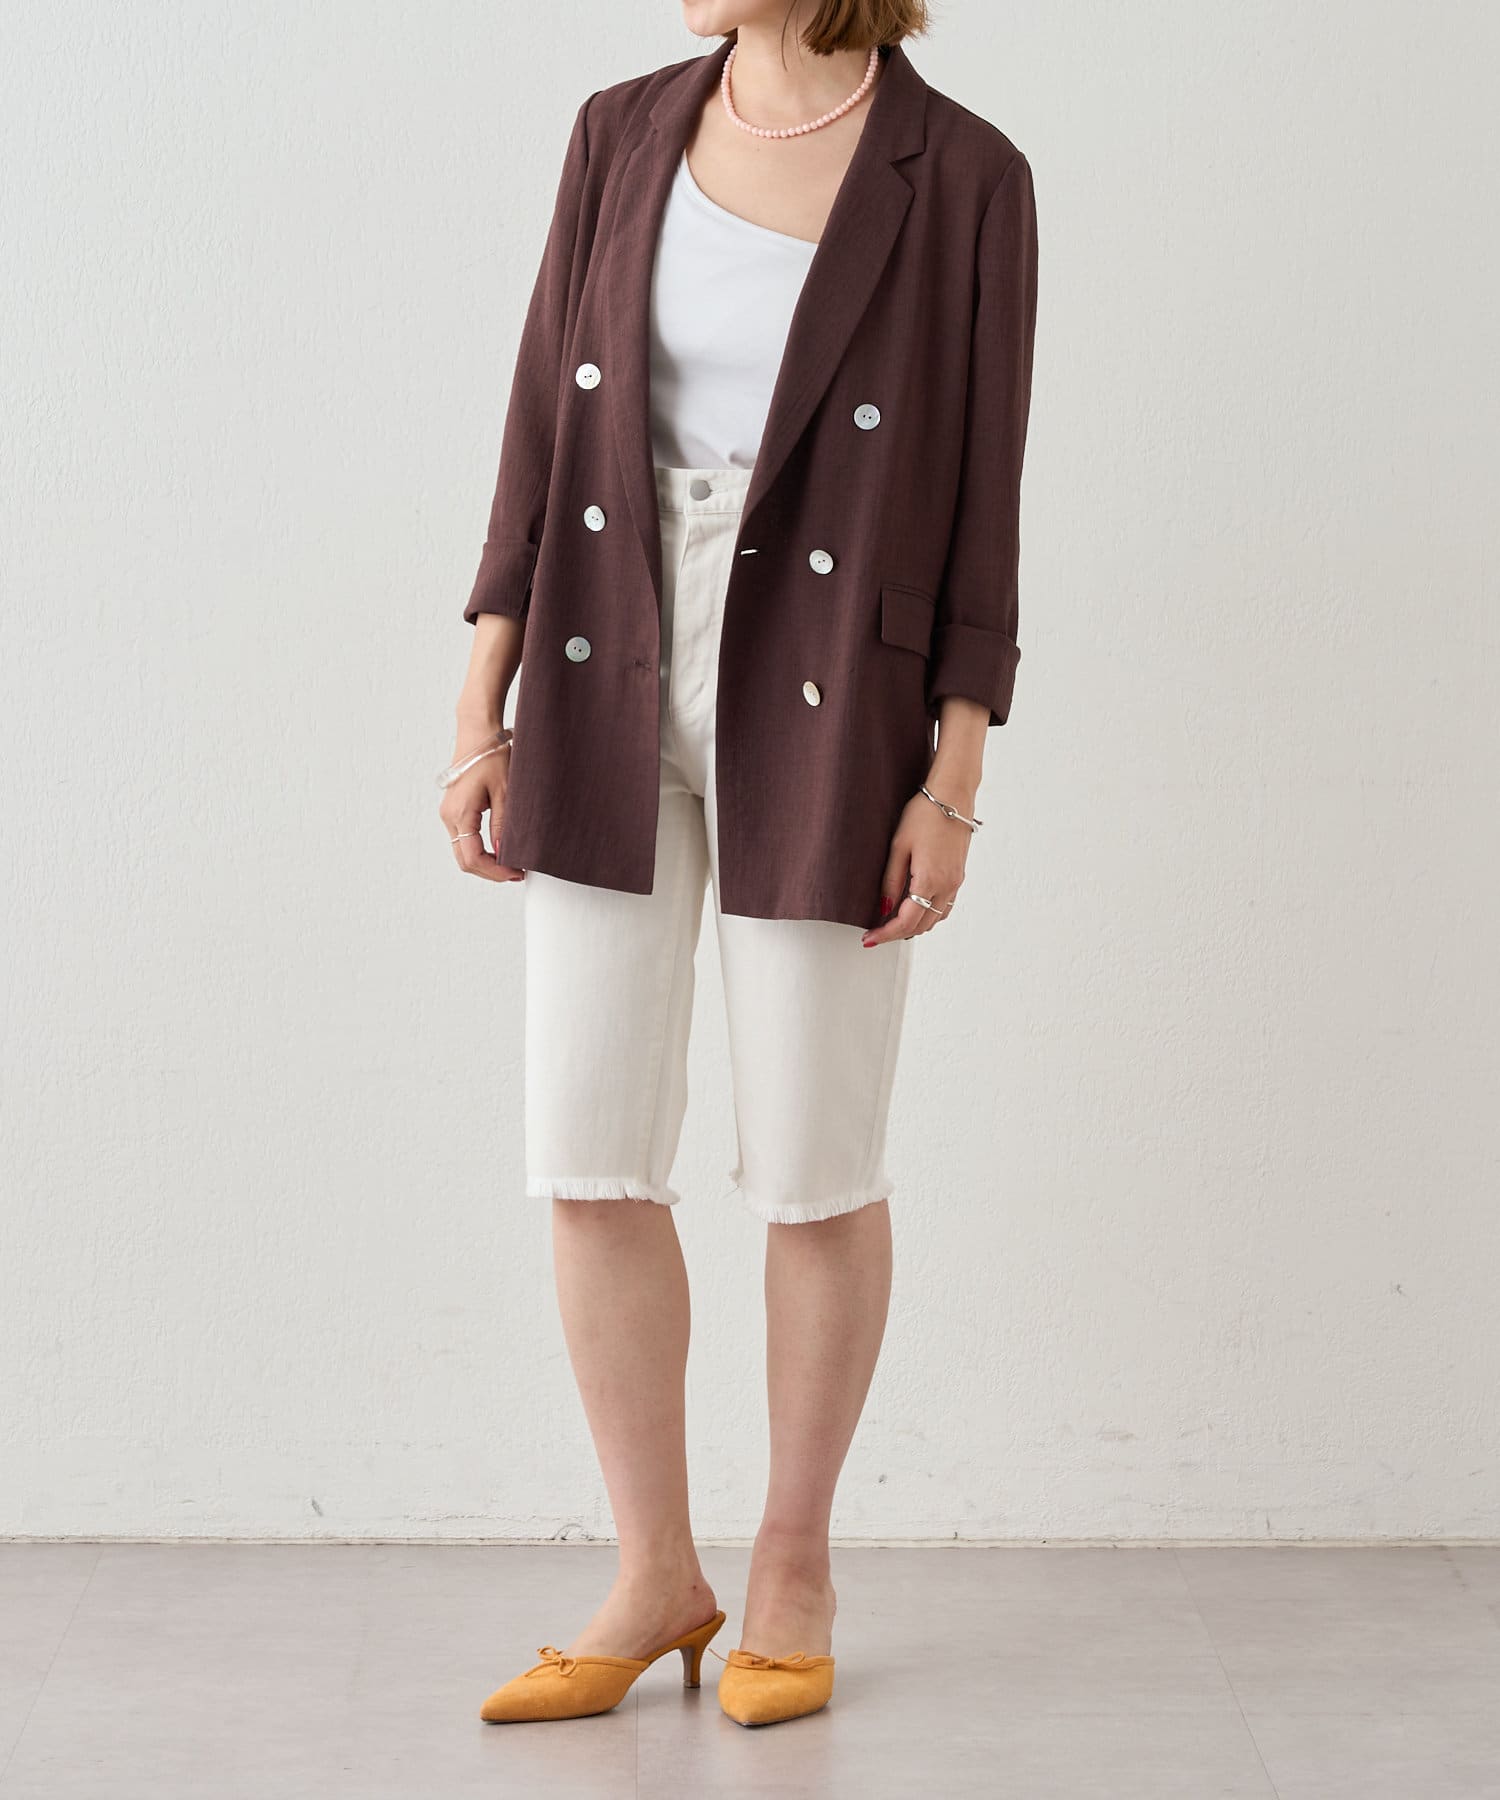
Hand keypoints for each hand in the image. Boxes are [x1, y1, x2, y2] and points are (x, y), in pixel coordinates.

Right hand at [438, 731, 524, 882]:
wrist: (479, 734)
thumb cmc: (492, 756)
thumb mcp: (506, 792)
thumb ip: (503, 825)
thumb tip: (504, 852)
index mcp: (460, 813)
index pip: (473, 857)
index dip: (495, 871)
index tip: (516, 873)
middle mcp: (449, 816)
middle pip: (465, 860)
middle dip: (490, 871)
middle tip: (517, 873)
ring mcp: (449, 814)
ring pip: (463, 852)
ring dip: (486, 862)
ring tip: (511, 862)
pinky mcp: (454, 810)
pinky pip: (464, 839)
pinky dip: (480, 850)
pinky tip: (500, 849)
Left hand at [861, 788, 970, 945]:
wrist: (952, 796)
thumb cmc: (923, 815)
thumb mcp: (898, 847)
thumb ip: (891, 881)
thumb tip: (885, 909)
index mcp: (929, 880)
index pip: (906, 922)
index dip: (885, 934)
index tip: (868, 939)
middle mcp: (946, 886)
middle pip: (921, 926)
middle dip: (897, 934)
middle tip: (875, 933)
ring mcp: (955, 882)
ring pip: (935, 920)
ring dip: (914, 927)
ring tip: (891, 923)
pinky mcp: (958, 876)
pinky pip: (944, 908)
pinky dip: (928, 915)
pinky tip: (914, 909)